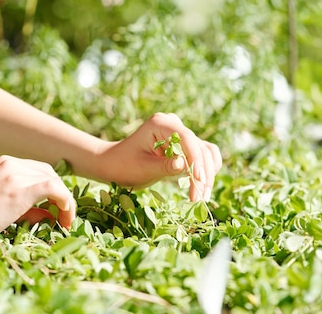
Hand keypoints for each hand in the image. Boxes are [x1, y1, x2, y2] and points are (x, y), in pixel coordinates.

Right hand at [0, 156, 75, 240]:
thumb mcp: (3, 204)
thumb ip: (27, 207)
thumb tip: (51, 215)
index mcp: (6, 163)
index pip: (40, 170)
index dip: (54, 187)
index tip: (60, 207)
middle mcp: (11, 164)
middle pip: (49, 173)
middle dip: (62, 193)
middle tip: (66, 216)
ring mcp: (14, 175)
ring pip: (54, 181)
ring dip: (65, 201)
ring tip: (66, 221)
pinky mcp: (18, 190)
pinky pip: (52, 189)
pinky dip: (65, 200)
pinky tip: (65, 215)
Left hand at [93, 113, 221, 200]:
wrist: (115, 164)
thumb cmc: (124, 165)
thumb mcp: (142, 168)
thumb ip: (164, 166)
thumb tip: (184, 166)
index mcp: (160, 123)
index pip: (186, 138)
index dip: (196, 159)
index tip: (198, 180)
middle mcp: (173, 124)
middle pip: (199, 147)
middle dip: (203, 173)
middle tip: (199, 198)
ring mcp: (180, 133)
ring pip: (205, 152)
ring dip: (207, 174)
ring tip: (202, 197)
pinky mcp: (184, 145)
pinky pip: (203, 155)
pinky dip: (205, 171)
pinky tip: (201, 188)